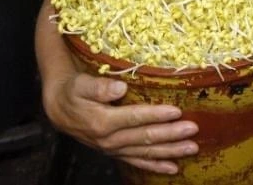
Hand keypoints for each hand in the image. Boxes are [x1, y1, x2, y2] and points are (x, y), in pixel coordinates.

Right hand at [44, 71, 198, 173]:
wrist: (60, 108)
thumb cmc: (74, 91)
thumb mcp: (81, 84)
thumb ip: (99, 87)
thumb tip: (120, 87)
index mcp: (102, 121)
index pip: (135, 118)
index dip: (156, 115)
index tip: (176, 111)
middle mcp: (110, 139)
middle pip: (145, 138)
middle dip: (171, 134)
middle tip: (192, 129)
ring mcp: (114, 149)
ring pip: (146, 152)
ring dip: (170, 151)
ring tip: (191, 148)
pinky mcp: (116, 152)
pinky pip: (138, 162)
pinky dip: (156, 166)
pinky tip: (173, 168)